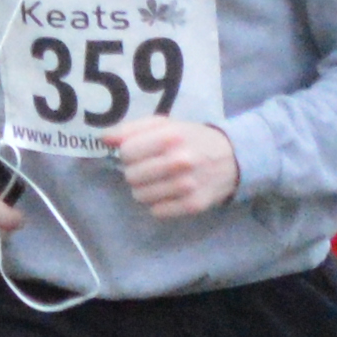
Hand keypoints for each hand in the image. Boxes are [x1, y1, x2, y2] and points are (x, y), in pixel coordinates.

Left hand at [110, 117, 240, 219]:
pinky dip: (159, 203)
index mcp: (170, 136)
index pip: (126, 152)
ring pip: (140, 196)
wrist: (232, 158)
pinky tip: (170, 192)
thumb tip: (104, 138)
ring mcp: (186, 185)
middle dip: (136, 172)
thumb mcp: (165, 125)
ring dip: (145, 189)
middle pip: (131, 176)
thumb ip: (132, 129)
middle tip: (150, 167)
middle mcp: (179, 161)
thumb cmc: (191, 139)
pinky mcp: (192, 205)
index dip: (128, 154)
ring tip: (159, 180)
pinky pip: (156, 211)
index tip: (138, 153)